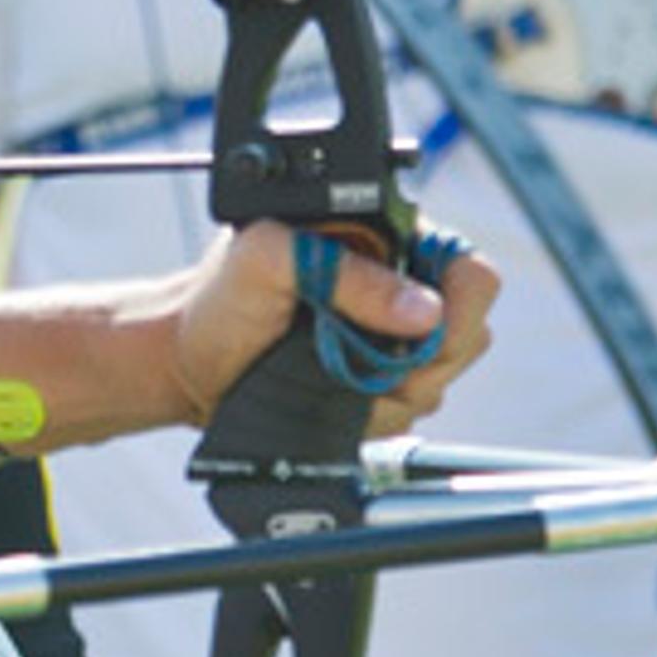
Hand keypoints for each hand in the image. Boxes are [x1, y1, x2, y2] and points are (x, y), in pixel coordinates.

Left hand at [167, 221, 497, 432]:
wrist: (186, 361)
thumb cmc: (218, 298)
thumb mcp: (265, 259)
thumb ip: (341, 270)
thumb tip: (420, 309)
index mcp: (387, 240)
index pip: (470, 272)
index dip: (458, 306)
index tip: (416, 333)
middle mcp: (400, 290)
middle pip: (468, 335)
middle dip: (420, 360)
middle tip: (360, 358)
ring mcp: (393, 344)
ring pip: (438, 383)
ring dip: (389, 390)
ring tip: (330, 371)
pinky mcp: (377, 389)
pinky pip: (408, 416)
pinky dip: (372, 414)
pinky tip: (331, 395)